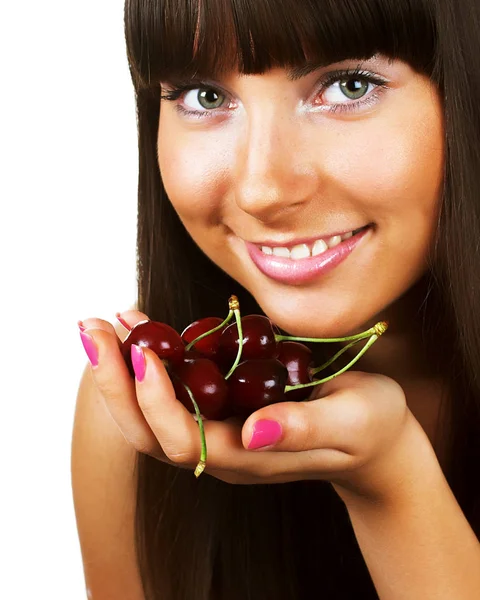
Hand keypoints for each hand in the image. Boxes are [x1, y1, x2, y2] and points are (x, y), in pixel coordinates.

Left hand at [80, 311, 428, 502]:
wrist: (375, 439)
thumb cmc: (370, 428)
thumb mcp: (351, 423)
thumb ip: (304, 429)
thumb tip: (251, 430)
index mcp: (249, 459)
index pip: (184, 440)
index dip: (157, 400)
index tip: (142, 352)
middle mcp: (222, 451)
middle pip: (150, 431)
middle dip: (116, 383)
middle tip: (93, 329)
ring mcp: (219, 431)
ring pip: (152, 412)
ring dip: (121, 369)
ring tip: (104, 323)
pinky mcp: (223, 409)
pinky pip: (175, 389)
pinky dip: (151, 357)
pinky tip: (141, 323)